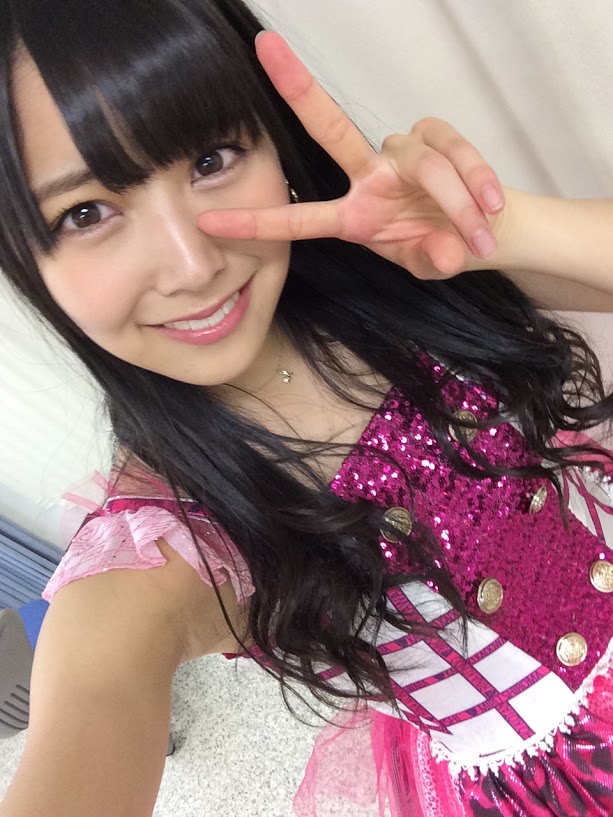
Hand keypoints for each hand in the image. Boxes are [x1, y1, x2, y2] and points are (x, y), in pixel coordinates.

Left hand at [197, 32, 505, 279]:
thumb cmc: (438, 245)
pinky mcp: (437, 138)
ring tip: (480, 235)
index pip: (298, 218)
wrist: (484, 231)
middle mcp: (368, 175)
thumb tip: (444, 253)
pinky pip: (456, 151)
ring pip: (425, 161)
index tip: (208, 221)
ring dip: (457, 200)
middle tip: (265, 47)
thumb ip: (429, 261)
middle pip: (330, 128)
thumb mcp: (428, 264)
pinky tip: (491, 205)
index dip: (256, 222)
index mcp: (351, 216)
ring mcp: (401, 153)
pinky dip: (477, 179)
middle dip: (299, 88)